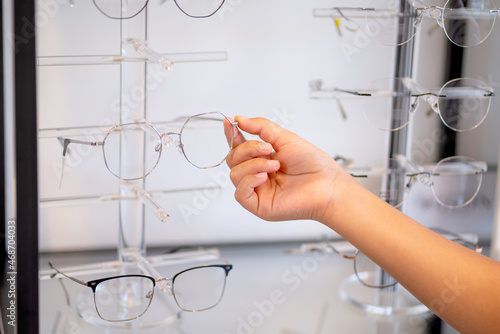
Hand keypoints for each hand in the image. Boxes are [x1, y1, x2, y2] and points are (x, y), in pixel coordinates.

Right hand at [225, 116, 346, 222]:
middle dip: (247, 149)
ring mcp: (258, 191)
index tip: (229, 122)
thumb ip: (260, 127)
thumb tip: (239, 118)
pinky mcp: (259, 205)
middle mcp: (258, 175)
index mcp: (263, 159)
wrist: (327, 185)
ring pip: (235, 174)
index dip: (232, 134)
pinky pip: (240, 193)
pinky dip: (248, 181)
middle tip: (267, 148)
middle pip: (233, 159)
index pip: (239, 147)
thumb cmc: (313, 165)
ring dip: (253, 165)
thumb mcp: (285, 138)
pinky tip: (263, 177)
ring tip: (274, 165)